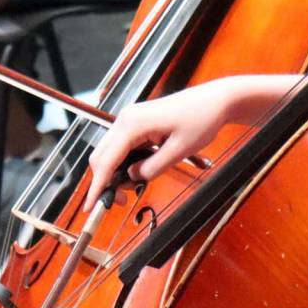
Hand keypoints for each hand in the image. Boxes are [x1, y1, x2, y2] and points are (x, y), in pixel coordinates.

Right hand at [83, 79, 247, 209]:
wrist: (215, 101)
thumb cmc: (201, 119)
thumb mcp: (179, 151)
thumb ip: (152, 168)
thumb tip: (132, 177)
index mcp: (132, 123)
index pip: (106, 160)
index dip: (97, 185)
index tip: (91, 206)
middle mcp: (126, 118)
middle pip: (101, 155)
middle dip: (105, 180)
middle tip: (121, 201)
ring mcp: (130, 118)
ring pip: (110, 151)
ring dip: (116, 172)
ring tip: (133, 188)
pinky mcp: (138, 122)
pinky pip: (123, 146)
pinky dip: (125, 162)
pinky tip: (139, 172)